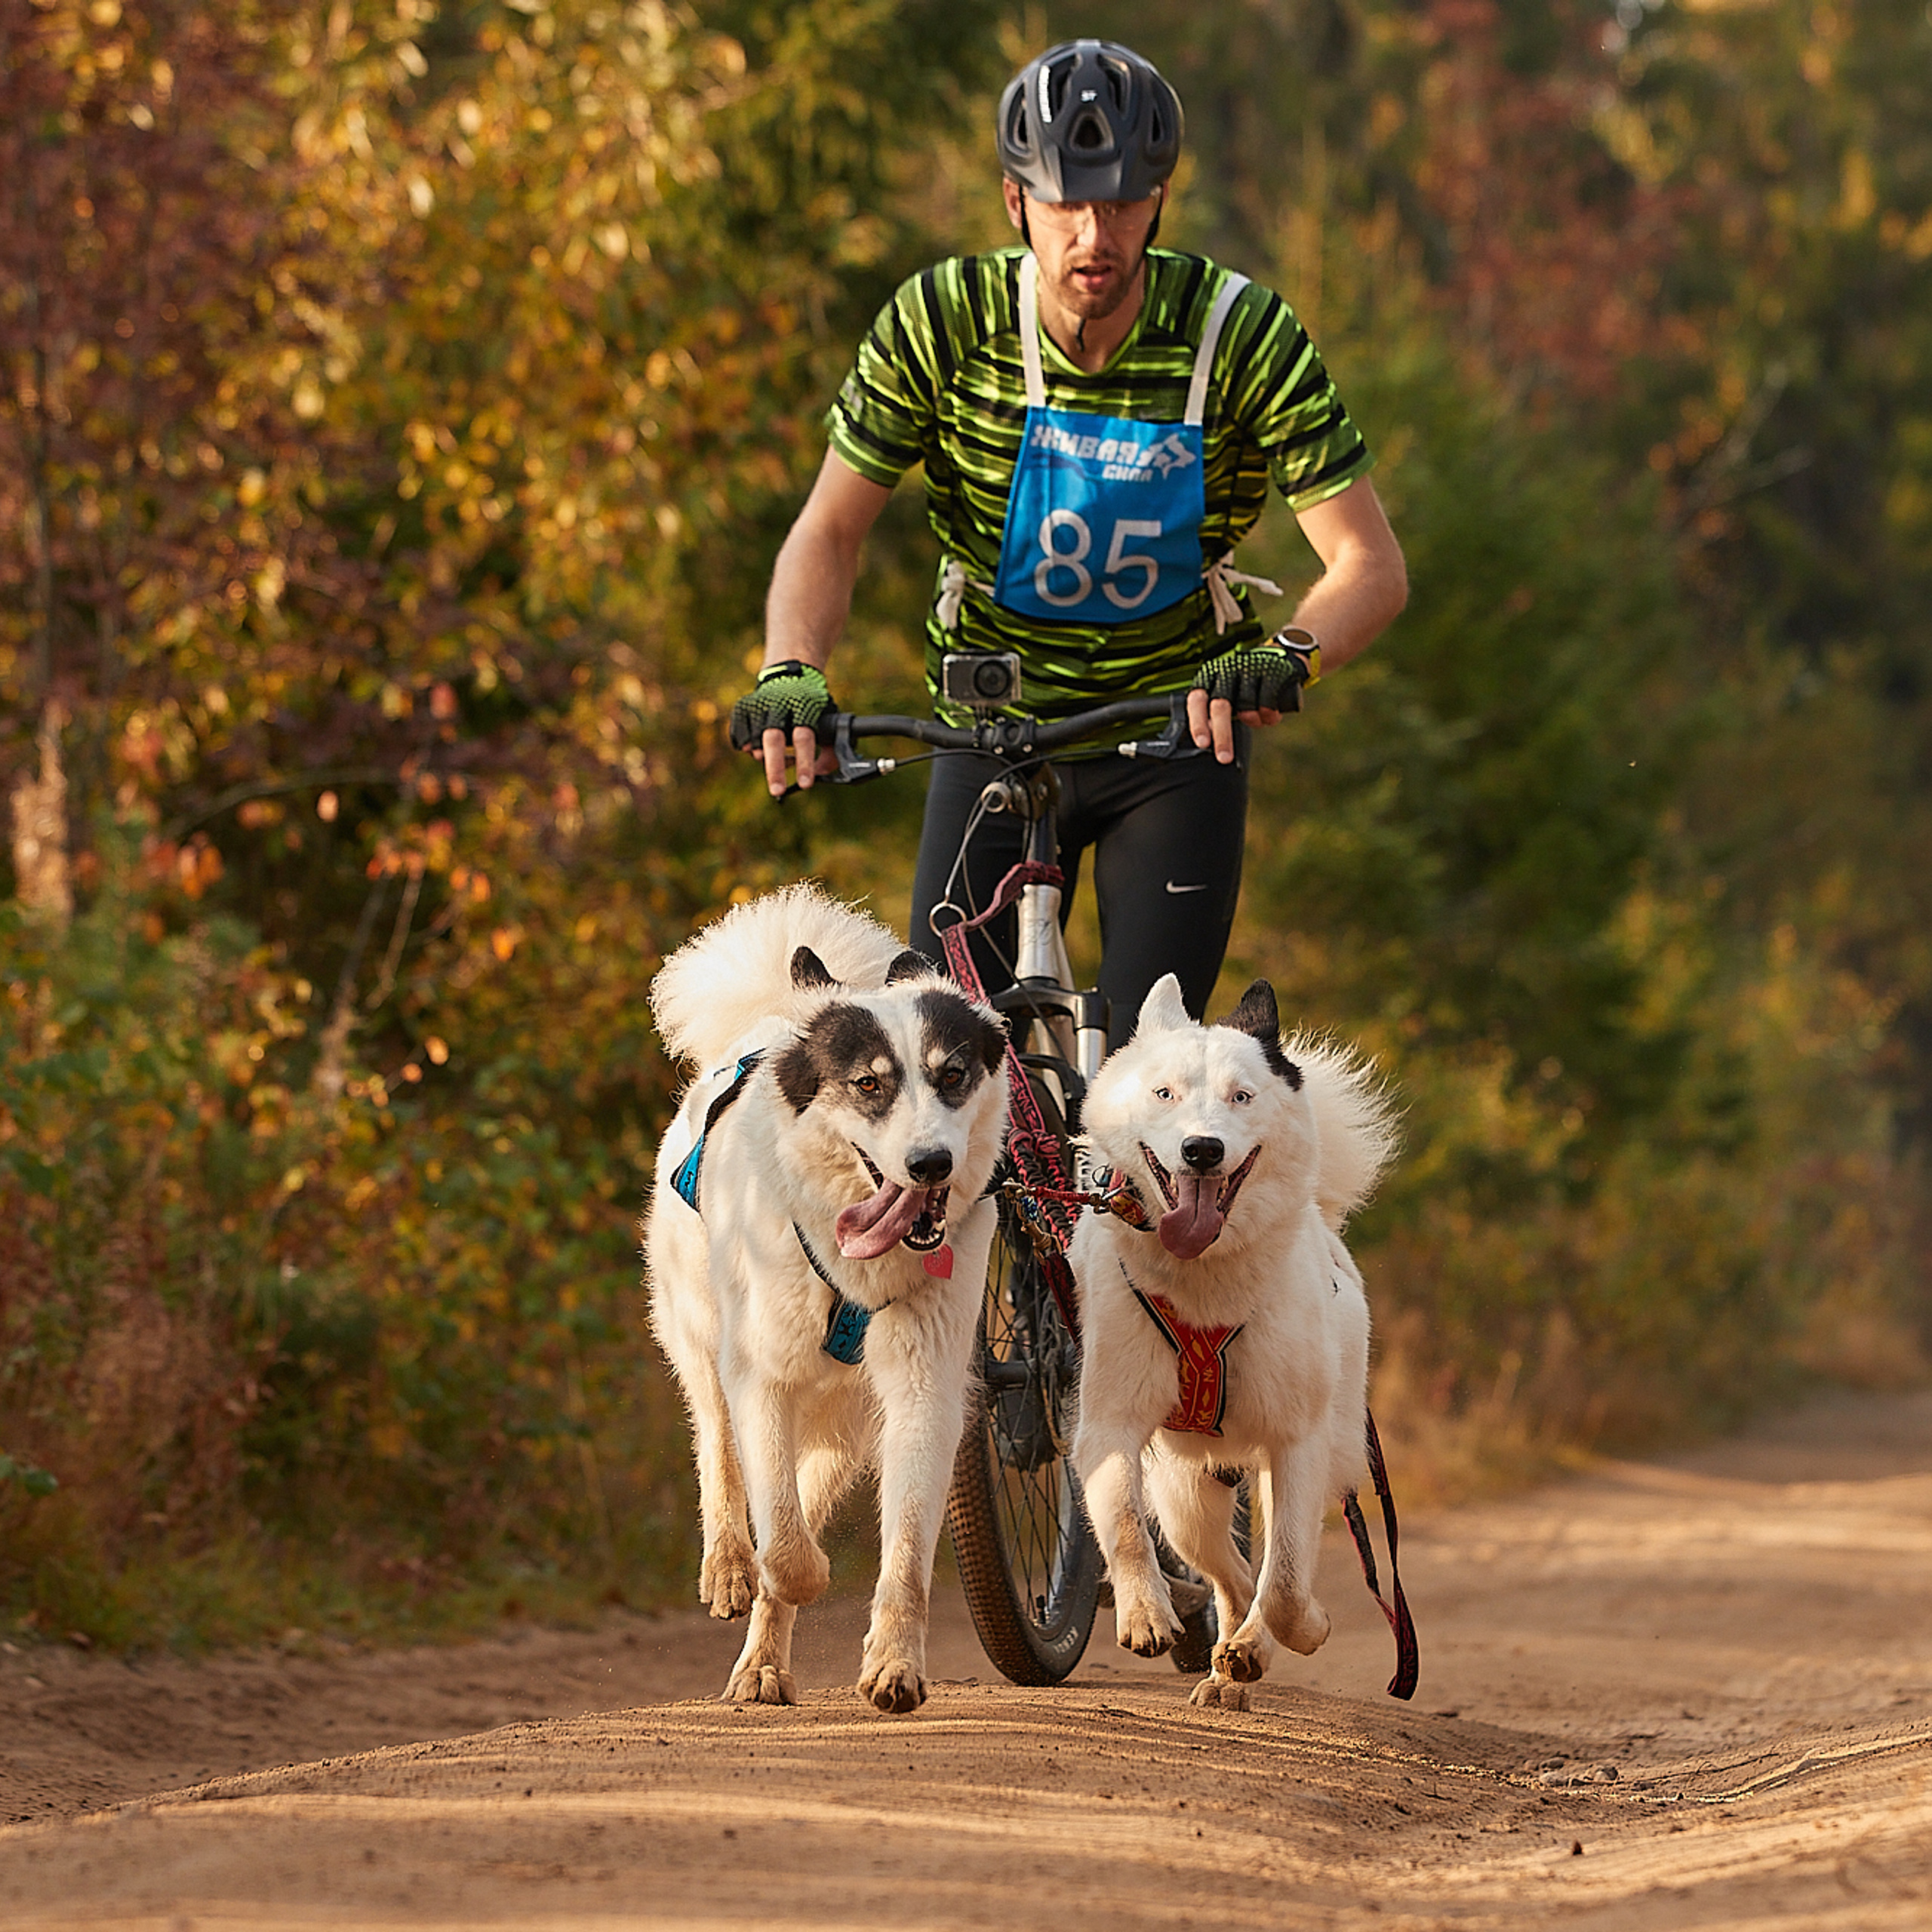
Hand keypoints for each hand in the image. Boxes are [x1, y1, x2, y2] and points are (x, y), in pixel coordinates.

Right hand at [728, 661, 838, 796]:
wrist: (789, 673)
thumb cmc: (811, 704)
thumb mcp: (829, 720)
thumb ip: (830, 749)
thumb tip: (822, 774)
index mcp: (803, 707)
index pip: (803, 738)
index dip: (804, 763)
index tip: (805, 785)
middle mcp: (779, 705)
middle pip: (773, 740)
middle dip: (775, 769)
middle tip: (777, 791)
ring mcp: (758, 705)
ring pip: (756, 743)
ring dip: (767, 759)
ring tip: (781, 757)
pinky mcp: (742, 708)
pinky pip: (742, 740)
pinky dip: (751, 749)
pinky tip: (763, 744)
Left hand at [1188, 629, 1318, 762]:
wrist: (1280, 657)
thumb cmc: (1246, 685)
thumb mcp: (1227, 696)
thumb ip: (1215, 716)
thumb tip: (1207, 745)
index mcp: (1210, 679)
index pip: (1197, 701)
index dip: (1198, 723)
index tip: (1203, 744)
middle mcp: (1226, 672)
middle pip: (1220, 706)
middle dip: (1222, 735)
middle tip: (1224, 758)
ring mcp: (1248, 669)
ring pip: (1247, 707)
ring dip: (1254, 721)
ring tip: (1260, 720)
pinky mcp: (1270, 671)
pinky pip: (1268, 702)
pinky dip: (1270, 714)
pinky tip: (1272, 715)